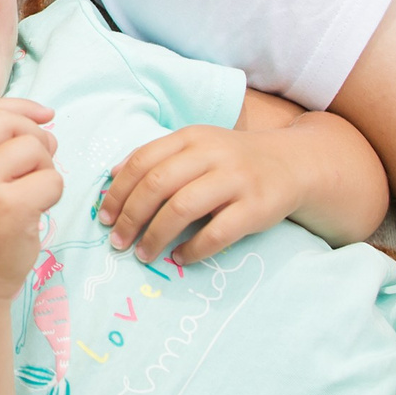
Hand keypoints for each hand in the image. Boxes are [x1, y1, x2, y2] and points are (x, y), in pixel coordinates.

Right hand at [0, 97, 63, 299]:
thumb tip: (43, 120)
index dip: (21, 106)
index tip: (47, 115)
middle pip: (12, 123)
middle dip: (38, 139)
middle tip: (41, 166)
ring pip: (35, 149)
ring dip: (47, 170)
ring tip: (33, 195)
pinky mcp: (9, 207)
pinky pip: (52, 180)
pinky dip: (54, 194)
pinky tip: (37, 212)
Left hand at [97, 125, 297, 262]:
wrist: (291, 164)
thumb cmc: (232, 159)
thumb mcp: (196, 146)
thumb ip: (157, 157)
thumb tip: (112, 177)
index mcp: (191, 137)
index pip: (143, 161)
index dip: (118, 192)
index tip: (104, 218)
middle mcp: (212, 154)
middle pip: (157, 184)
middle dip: (130, 216)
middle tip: (117, 242)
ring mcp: (236, 180)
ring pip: (182, 208)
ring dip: (155, 236)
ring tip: (143, 254)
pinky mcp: (256, 208)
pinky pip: (217, 233)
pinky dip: (193, 250)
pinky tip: (180, 257)